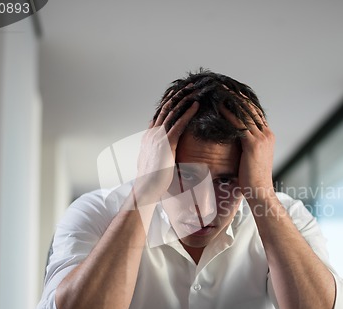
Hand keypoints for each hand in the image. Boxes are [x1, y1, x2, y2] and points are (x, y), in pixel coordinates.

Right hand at [134, 88, 198, 204]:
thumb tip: (163, 153)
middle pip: (166, 107)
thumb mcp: (153, 162)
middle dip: (178, 95)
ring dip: (184, 99)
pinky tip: (196, 106)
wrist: (146, 188)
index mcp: (149, 136)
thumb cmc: (151, 179)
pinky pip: (179, 123)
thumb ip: (158, 153)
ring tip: (195, 90)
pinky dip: (188, 113)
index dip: (170, 102)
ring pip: (172, 111)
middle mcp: (152, 132)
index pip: (160, 114)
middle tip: (190, 85)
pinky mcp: (167, 143)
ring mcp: (158, 136)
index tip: (179, 93)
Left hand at [220, 100, 274, 200]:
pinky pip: (239, 124)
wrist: (260, 192)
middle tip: (224, 85)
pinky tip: (218, 106)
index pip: (256, 113)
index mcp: (268, 136)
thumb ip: (247, 145)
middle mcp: (267, 134)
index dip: (244, 101)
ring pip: (245, 113)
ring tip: (219, 91)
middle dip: (238, 96)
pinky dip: (228, 114)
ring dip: (231, 100)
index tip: (231, 92)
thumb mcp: (252, 158)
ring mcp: (262, 138)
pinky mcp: (253, 144)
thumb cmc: (252, 179)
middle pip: (252, 108)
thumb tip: (234, 138)